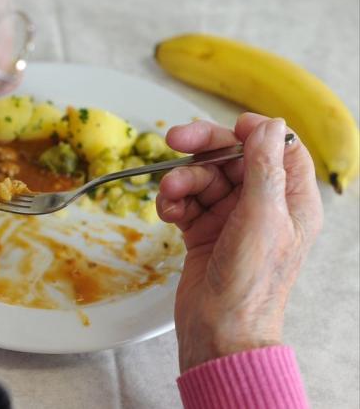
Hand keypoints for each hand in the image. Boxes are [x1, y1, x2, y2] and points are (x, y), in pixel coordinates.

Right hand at [156, 113, 322, 372]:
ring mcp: (231, 220)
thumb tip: (268, 124)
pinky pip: (186, 202)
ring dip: (182, 181)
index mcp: (291, 201)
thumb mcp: (262, 219)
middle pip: (234, 158)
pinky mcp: (204, 232)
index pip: (278, 149)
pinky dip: (173, 202)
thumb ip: (265, 168)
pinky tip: (166, 212)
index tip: (229, 128)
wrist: (219, 332)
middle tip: (174, 138)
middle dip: (204, 149)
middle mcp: (263, 207)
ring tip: (169, 194)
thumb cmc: (250, 286)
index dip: (254, 133)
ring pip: (204, 179)